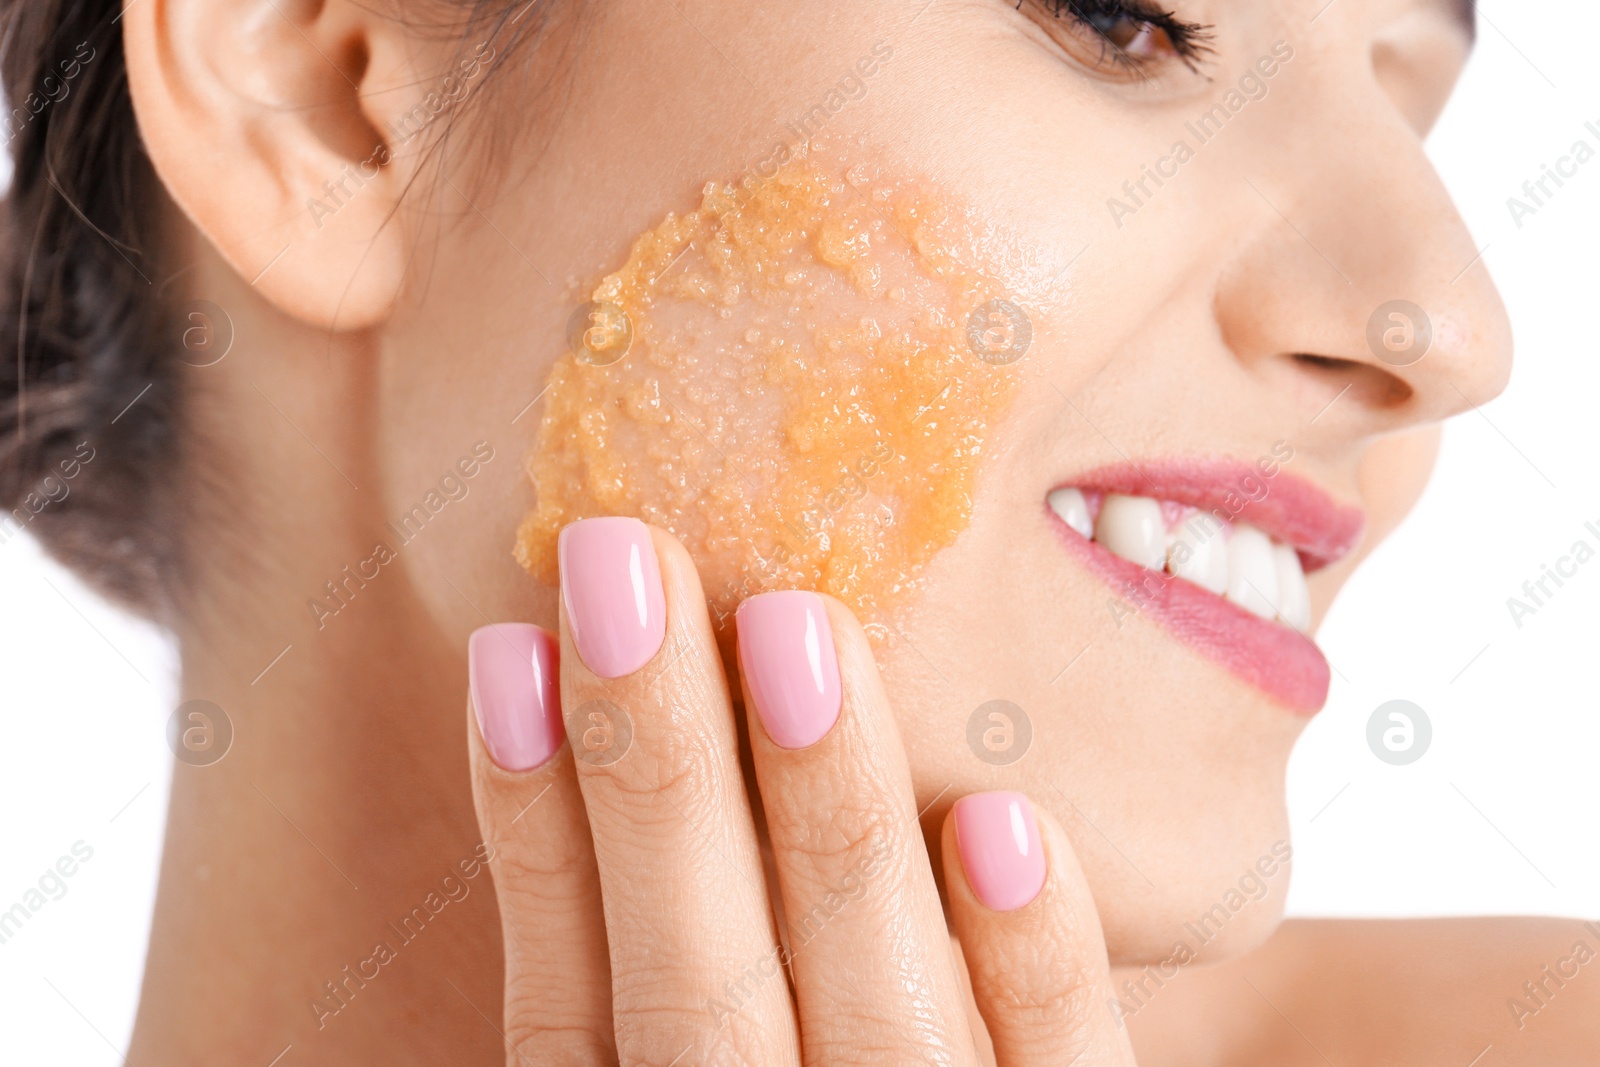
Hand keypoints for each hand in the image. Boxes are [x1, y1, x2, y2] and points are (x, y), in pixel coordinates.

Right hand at [465, 518, 1136, 1063]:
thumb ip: (646, 1006)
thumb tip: (575, 791)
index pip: (572, 1018)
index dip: (530, 838)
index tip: (506, 653)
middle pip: (696, 996)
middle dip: (650, 775)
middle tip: (620, 559)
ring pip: (868, 1022)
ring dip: (826, 827)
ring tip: (791, 624)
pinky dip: (1036, 973)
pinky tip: (1006, 823)